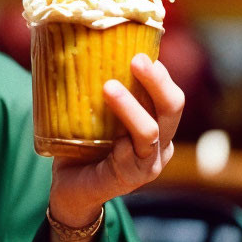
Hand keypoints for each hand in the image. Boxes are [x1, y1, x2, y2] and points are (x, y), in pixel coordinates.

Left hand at [49, 54, 184, 227]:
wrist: (69, 191)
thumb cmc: (81, 150)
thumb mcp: (91, 118)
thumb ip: (94, 95)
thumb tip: (76, 52)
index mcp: (156, 126)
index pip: (168, 94)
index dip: (160, 73)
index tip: (143, 50)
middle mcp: (160, 144)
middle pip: (172, 107)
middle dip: (157, 81)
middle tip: (137, 59)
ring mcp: (149, 163)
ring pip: (150, 130)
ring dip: (131, 106)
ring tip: (108, 86)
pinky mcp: (131, 178)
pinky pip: (130, 155)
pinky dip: (120, 141)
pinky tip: (108, 136)